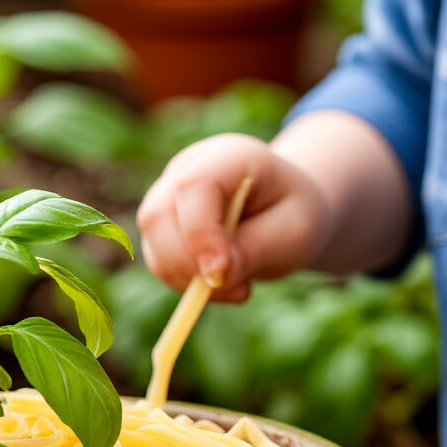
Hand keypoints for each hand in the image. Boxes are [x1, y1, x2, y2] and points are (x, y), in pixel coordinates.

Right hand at [136, 133, 330, 301]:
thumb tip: (217, 277)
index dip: (199, 233)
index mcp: (227, 156)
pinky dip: (186, 284)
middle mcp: (187, 169)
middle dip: (187, 265)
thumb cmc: (294, 215)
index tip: (220, 275)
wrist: (285, 213)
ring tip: (239, 287)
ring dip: (188, 280)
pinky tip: (223, 283)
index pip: (192, 186)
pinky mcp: (162, 227)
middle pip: (157, 216)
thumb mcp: (293, 232)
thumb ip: (255, 249)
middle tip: (237, 291)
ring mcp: (167, 196)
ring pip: (153, 245)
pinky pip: (159, 263)